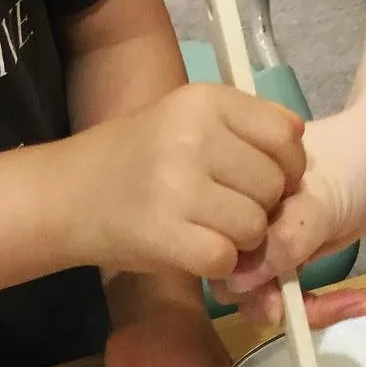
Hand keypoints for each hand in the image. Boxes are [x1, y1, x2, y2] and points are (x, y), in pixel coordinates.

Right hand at [70, 84, 305, 279]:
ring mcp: (180, 187)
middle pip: (274, 185)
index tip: (262, 182)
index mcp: (204, 101)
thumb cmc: (133, 161)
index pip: (285, 135)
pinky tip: (193, 252)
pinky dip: (217, 265)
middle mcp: (194, 137)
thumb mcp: (185, 121)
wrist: (67, 196)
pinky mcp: (168, 234)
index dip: (286, 167)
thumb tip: (299, 147)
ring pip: (255, 226)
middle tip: (226, 213)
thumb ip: (241, 128)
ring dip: (240, 241)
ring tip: (207, 231)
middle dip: (261, 208)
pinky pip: (227, 259)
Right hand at [210, 110, 365, 326]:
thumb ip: (284, 240)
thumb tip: (238, 282)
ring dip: (302, 310)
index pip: (215, 252)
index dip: (240, 282)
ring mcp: (261, 243)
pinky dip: (318, 304)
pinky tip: (355, 300)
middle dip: (271, 303)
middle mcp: (238, 222)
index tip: (278, 296)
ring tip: (350, 302)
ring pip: (259, 296)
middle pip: (232, 283)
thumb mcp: (321, 201)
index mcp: (232, 196)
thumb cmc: (350, 161)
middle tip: (316, 305)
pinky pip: (286, 294)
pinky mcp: (285, 258)